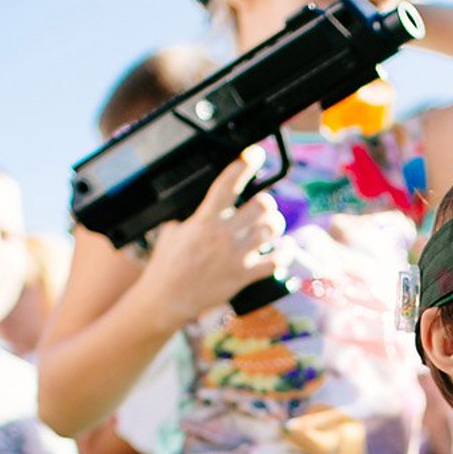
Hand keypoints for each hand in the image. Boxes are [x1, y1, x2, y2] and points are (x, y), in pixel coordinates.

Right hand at [137, 150, 285, 328]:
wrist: (167, 299)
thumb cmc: (167, 264)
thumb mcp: (172, 231)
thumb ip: (192, 217)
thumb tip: (201, 208)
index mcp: (204, 220)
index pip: (227, 184)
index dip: (245, 164)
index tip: (255, 154)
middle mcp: (224, 235)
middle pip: (262, 205)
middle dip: (266, 203)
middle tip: (262, 206)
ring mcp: (237, 256)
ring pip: (272, 230)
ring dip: (275, 225)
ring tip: (271, 226)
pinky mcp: (245, 276)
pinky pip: (276, 262)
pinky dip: (285, 253)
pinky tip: (285, 247)